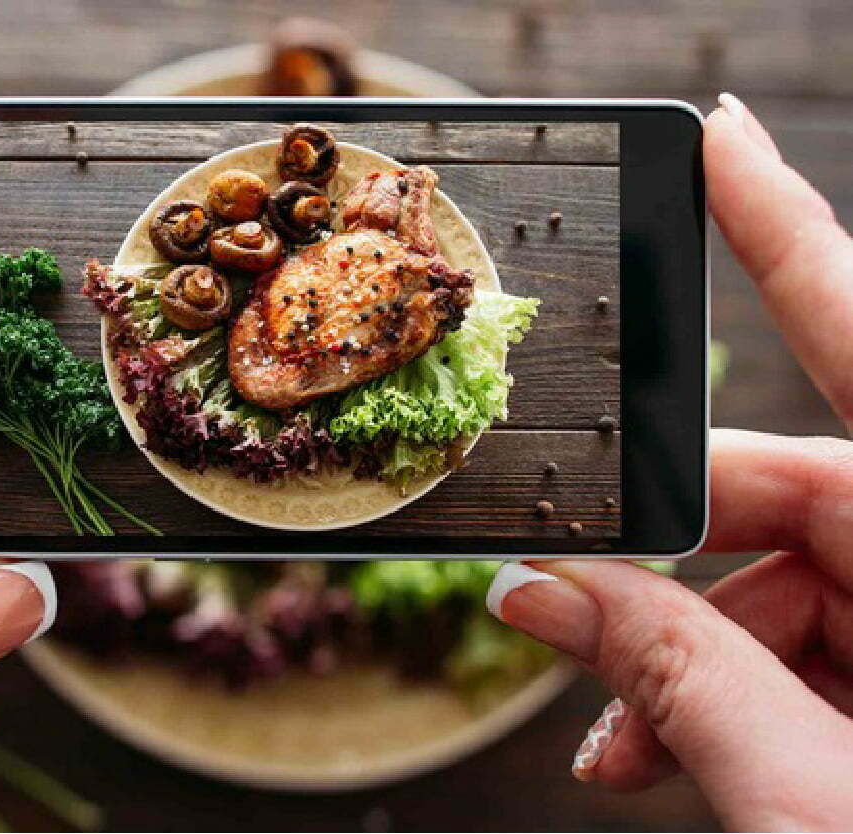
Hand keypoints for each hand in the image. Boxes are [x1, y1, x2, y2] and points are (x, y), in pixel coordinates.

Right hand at [486, 93, 852, 830]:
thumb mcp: (821, 798)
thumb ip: (679, 681)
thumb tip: (541, 595)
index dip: (780, 226)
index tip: (712, 136)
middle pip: (795, 493)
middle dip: (666, 567)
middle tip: (568, 623)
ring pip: (796, 585)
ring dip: (689, 662)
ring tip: (629, 750)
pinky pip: (823, 647)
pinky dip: (737, 698)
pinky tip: (672, 757)